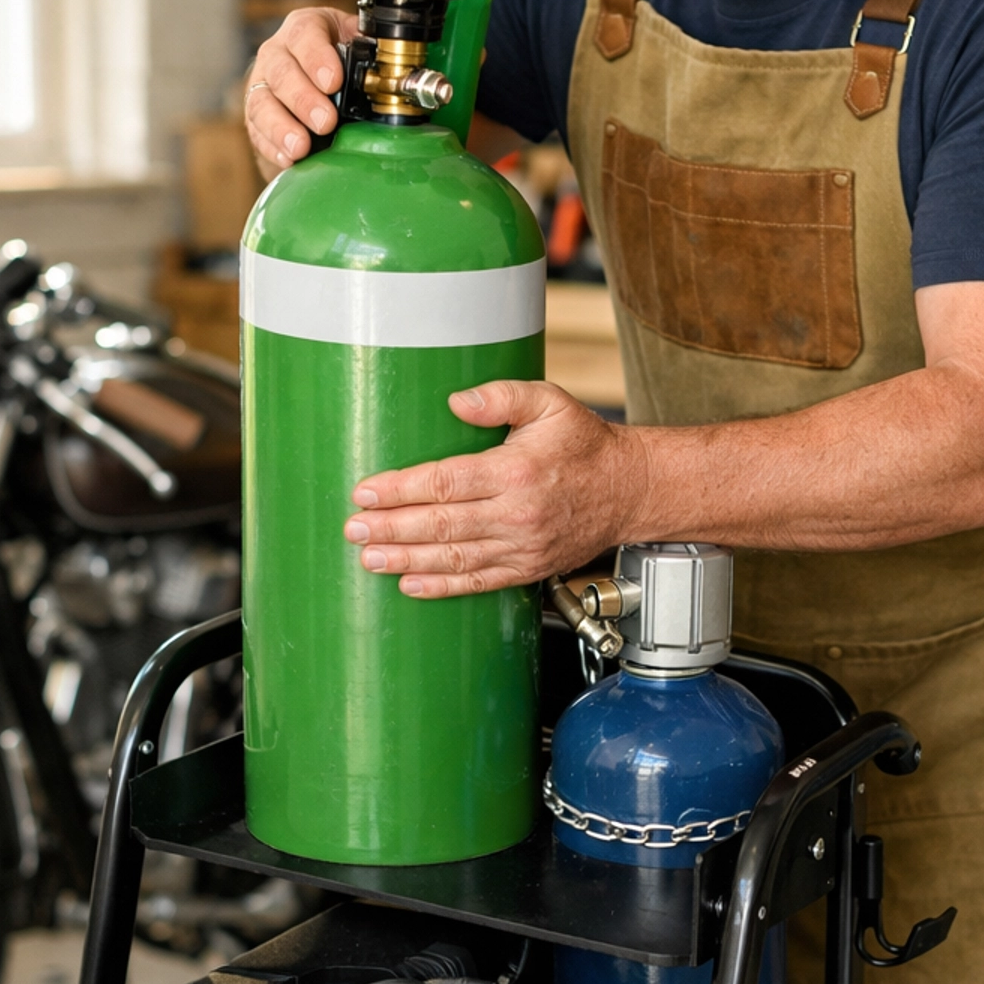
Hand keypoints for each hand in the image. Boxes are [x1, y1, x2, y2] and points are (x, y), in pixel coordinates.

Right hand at [244, 6, 360, 176]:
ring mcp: (262, 83)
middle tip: (326, 121)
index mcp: (305, 28)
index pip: (304, 34)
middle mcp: (277, 52)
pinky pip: (256, 129)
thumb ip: (371, 51)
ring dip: (281, 127)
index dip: (316, 57)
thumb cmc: (338, 58)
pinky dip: (272, 146)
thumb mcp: (356, 43)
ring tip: (301, 147)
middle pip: (281, 72)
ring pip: (262, 102)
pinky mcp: (255, 112)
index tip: (333, 81)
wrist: (310, 73)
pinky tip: (288, 159)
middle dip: (303, 100)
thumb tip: (395, 71)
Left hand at [345, 380, 649, 595]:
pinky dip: (442, 587)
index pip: (446, 481)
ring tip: (369, 558)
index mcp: (517, 471)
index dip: (401, 489)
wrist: (629, 490)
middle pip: (442, 524)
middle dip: (392, 528)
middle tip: (354, 528)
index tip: (367, 492)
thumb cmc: (585, 445)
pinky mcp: (527, 568)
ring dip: (406, 560)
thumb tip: (456, 401)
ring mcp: (523, 546)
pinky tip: (410, 585)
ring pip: (454, 557)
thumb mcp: (550, 403)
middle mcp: (518, 513)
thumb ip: (501, 396)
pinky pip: (479, 582)